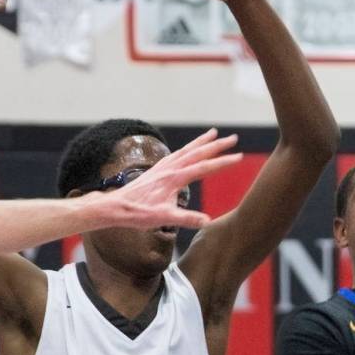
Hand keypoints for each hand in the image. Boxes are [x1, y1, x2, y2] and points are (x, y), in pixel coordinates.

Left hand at [97, 129, 241, 229]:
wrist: (115, 207)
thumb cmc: (138, 213)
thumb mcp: (163, 218)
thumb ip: (186, 218)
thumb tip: (207, 221)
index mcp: (174, 178)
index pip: (204, 167)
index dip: (222, 162)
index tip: (238, 156)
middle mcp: (169, 168)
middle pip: (197, 153)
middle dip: (217, 145)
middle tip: (233, 138)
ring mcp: (162, 167)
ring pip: (187, 150)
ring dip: (202, 142)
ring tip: (214, 133)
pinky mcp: (157, 169)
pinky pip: (177, 154)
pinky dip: (187, 148)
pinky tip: (189, 149)